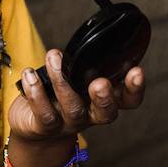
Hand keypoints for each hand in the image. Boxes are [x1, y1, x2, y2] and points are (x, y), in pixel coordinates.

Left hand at [9, 48, 146, 141]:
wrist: (34, 129)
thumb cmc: (58, 97)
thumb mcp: (75, 79)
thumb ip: (82, 65)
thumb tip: (84, 38)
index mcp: (102, 100)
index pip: (127, 99)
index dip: (134, 89)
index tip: (137, 71)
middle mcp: (90, 115)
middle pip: (105, 112)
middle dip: (104, 97)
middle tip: (99, 83)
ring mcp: (69, 123)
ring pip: (72, 107)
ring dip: (62, 81)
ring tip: (53, 58)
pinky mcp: (45, 128)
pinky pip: (44, 113)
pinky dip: (36, 92)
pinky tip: (30, 75)